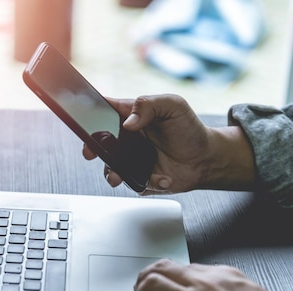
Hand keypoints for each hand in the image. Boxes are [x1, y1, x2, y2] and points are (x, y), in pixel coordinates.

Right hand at [82, 94, 254, 193]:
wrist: (206, 160)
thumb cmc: (189, 129)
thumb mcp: (173, 106)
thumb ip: (149, 105)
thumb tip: (128, 121)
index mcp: (131, 116)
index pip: (104, 110)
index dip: (90, 114)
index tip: (86, 121)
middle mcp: (127, 138)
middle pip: (100, 142)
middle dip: (91, 148)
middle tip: (91, 152)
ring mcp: (131, 160)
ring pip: (110, 168)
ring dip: (112, 173)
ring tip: (118, 176)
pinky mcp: (139, 178)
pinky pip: (133, 183)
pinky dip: (148, 182)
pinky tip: (162, 177)